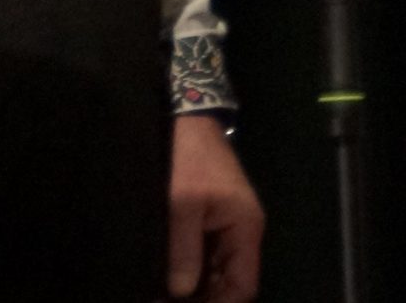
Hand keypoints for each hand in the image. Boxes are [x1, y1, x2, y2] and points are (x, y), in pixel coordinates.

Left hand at [166, 116, 262, 301]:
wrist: (183, 120)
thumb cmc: (187, 160)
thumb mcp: (181, 206)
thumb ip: (183, 251)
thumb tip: (181, 292)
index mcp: (244, 227)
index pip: (243, 285)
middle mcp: (241, 230)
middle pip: (230, 281)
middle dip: (203, 298)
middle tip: (162, 302)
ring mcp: (226, 225)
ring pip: (215, 271)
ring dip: (193, 288)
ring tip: (161, 295)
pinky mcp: (209, 219)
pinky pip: (204, 256)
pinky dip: (187, 271)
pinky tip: (165, 279)